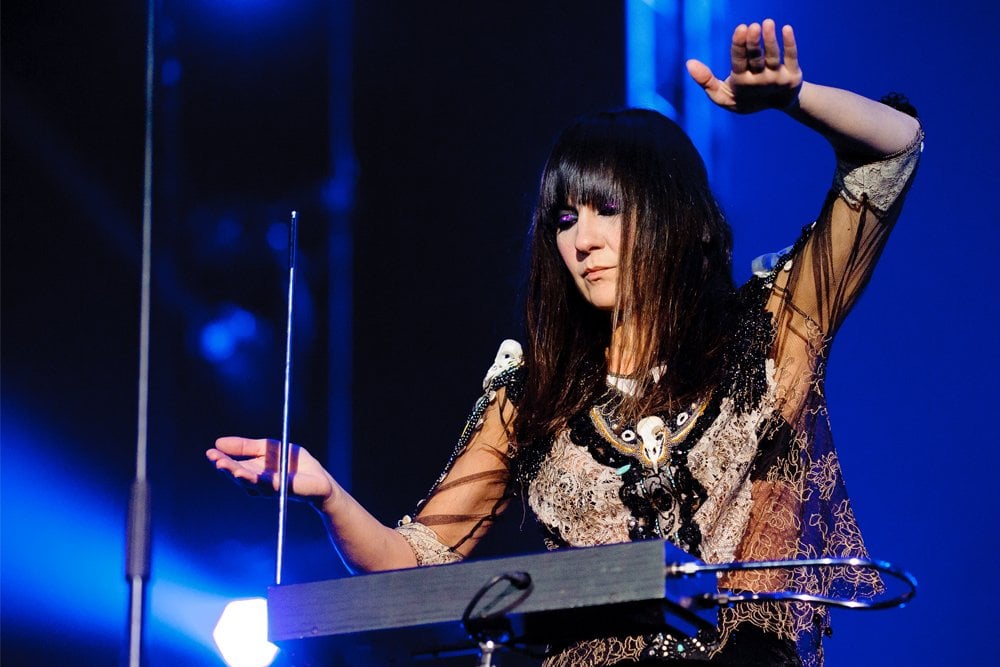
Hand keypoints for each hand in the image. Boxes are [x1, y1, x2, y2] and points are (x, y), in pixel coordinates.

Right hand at [207, 436, 334, 505]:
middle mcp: (256, 483)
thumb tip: (219, 442)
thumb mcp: (268, 447)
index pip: (231, 466)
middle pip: (238, 476)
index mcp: (252, 471)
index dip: (220, 460)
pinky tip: (254, 476)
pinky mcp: (284, 490)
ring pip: (251, 483)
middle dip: (227, 468)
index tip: (210, 451)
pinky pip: (271, 485)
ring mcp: (270, 488)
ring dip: (240, 475)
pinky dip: (262, 481)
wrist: (318, 477)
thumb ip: (246, 446)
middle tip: (216, 460)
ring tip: (231, 469)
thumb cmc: (292, 463)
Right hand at [686, 18, 802, 113]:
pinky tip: (786, 29)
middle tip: (751, 27)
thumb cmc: (745, 96)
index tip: (740, 29)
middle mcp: (760, 81)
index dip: (739, 47)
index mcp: (741, 83)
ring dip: (770, 40)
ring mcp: (777, 77)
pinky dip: (790, 44)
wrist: (779, 102)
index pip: (739, 63)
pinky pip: (792, 57)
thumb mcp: (723, 96)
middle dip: (753, 43)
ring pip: (773, 57)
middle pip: (756, 59)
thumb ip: (706, 81)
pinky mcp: (793, 74)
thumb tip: (689, 63)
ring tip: (768, 23)